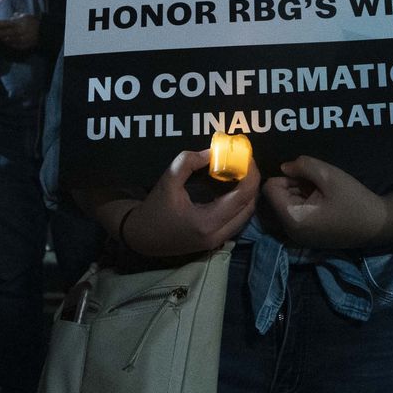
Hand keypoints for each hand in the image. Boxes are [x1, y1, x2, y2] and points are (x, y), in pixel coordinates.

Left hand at [0, 13, 39, 53]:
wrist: (44, 32)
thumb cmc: (34, 22)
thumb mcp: (25, 16)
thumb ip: (16, 16)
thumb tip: (11, 16)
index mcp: (16, 23)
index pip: (0, 24)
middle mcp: (17, 32)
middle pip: (1, 34)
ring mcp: (20, 40)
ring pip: (6, 40)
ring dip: (2, 39)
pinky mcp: (22, 46)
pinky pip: (13, 45)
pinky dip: (9, 43)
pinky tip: (8, 42)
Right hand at [120, 149, 261, 256]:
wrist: (141, 237)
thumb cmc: (154, 210)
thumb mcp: (167, 181)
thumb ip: (188, 162)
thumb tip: (213, 152)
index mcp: (207, 222)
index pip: (242, 196)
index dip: (250, 173)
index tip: (246, 156)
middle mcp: (218, 235)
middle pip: (249, 206)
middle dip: (251, 181)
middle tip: (244, 161)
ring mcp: (218, 240)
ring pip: (245, 214)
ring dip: (246, 192)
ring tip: (238, 171)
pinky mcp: (216, 240)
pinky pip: (237, 219)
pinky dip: (238, 202)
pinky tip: (229, 186)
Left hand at [262, 155, 385, 248]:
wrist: (378, 225)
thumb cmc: (354, 200)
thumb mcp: (329, 175)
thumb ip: (302, 166)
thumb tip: (284, 167)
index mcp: (293, 218)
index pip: (269, 189)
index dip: (286, 177)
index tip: (306, 177)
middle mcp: (290, 231)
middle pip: (276, 198)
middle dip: (293, 186)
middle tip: (318, 185)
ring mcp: (298, 237)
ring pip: (286, 205)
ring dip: (300, 195)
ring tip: (323, 193)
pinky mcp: (307, 238)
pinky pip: (296, 215)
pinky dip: (306, 205)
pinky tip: (325, 203)